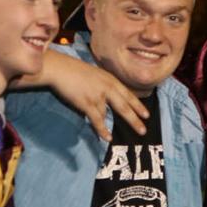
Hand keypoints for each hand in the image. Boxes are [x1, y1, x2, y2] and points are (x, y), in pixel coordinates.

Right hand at [19, 51, 147, 139]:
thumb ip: (104, 85)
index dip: (138, 105)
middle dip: (135, 119)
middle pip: (125, 106)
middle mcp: (107, 87)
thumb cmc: (74, 70)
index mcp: (110, 79)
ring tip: (125, 137)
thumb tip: (107, 99)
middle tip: (143, 131)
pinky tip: (108, 138)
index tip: (146, 115)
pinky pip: (98, 120)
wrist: (60, 69)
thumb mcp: (95, 74)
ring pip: (110, 114)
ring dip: (115, 126)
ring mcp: (98, 96)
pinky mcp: (87, 103)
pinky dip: (102, 130)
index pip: (128, 94)